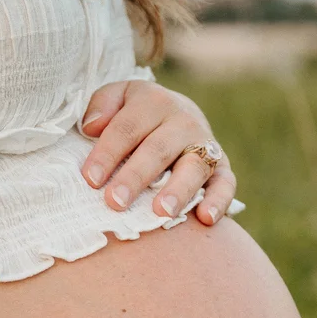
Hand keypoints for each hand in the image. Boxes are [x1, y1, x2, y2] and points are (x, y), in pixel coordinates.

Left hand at [80, 79, 237, 226]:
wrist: (181, 116)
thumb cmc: (138, 116)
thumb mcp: (118, 99)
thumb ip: (102, 105)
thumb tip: (91, 127)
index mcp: (154, 101)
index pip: (127, 128)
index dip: (107, 153)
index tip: (91, 179)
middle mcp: (183, 120)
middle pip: (158, 149)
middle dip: (136, 176)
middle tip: (116, 202)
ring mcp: (205, 144)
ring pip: (193, 167)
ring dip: (178, 190)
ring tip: (161, 212)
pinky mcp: (222, 167)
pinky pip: (225, 183)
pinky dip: (218, 200)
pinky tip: (205, 218)